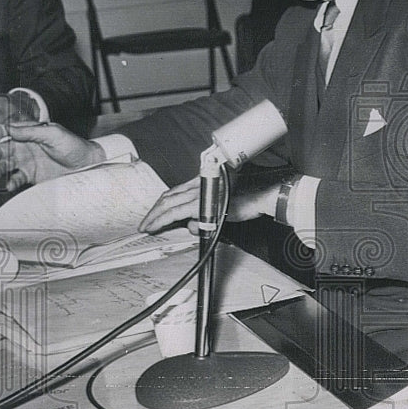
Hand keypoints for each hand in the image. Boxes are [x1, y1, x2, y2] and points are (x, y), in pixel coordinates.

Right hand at [0, 121, 104, 191]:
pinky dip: (10, 182)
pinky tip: (9, 185)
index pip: (4, 133)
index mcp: (27, 133)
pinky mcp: (30, 175)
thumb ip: (31, 131)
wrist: (87, 164)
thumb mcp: (53, 134)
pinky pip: (15, 178)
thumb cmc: (73, 145)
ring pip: (4, 165)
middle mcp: (23, 146)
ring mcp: (25, 161)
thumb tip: (9, 128)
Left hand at [139, 177, 280, 233]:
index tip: (155, 213)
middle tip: (146, 223)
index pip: (177, 192)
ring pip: (167, 204)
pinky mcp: (200, 203)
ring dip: (154, 216)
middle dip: (154, 211)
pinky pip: (175, 213)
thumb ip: (205, 215)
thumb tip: (192, 225)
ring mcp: (198, 193)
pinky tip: (155, 226)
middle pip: (168, 197)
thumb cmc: (249, 198)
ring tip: (147, 226)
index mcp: (203, 182)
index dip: (163, 203)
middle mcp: (198, 184)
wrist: (262, 195)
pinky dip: (161, 220)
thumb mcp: (223, 207)